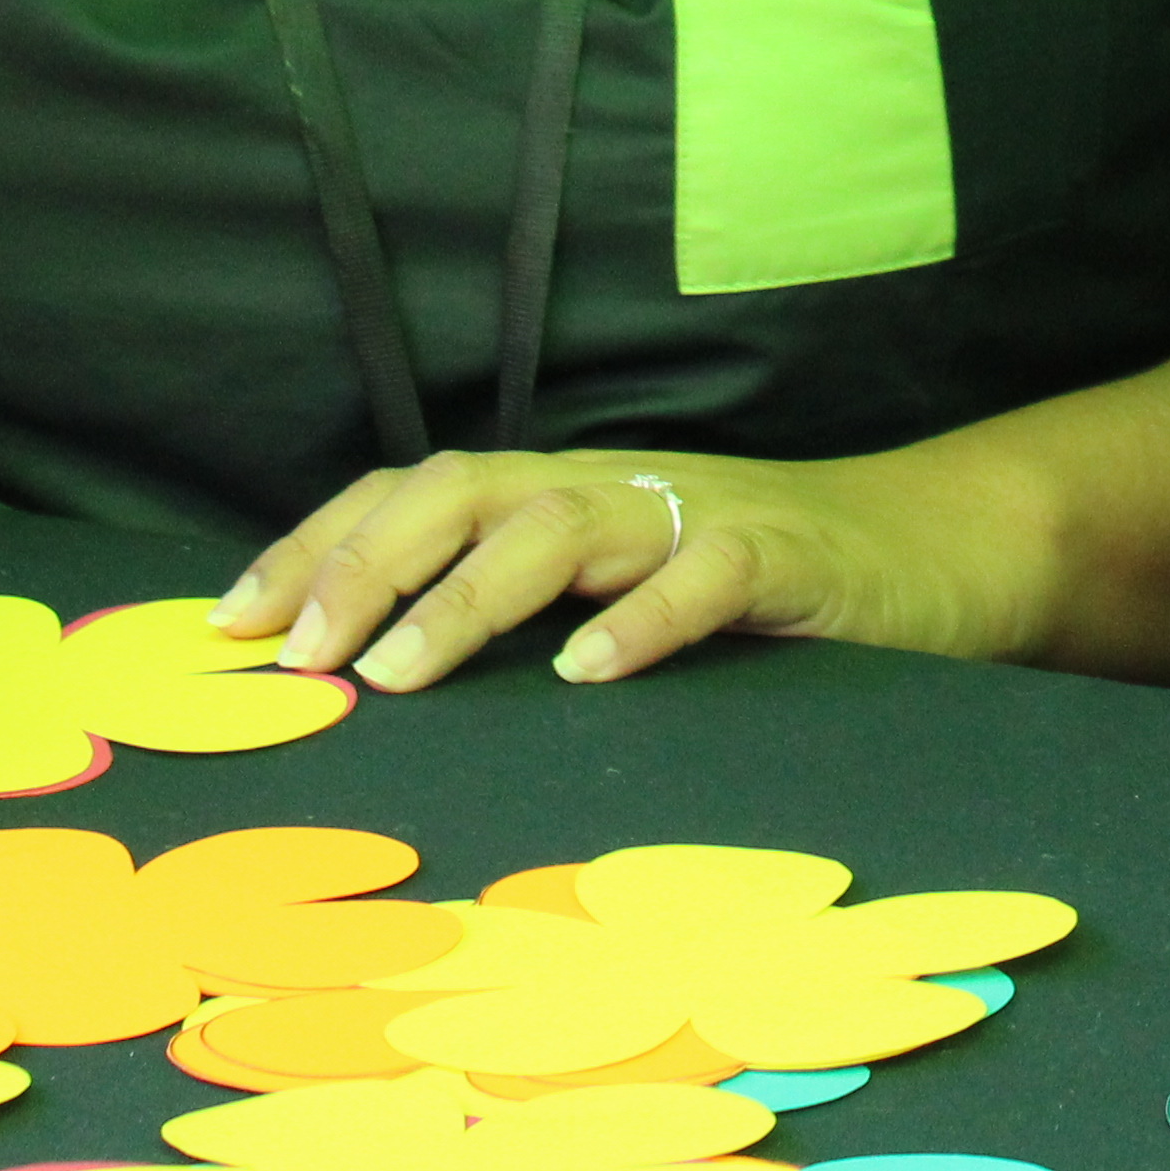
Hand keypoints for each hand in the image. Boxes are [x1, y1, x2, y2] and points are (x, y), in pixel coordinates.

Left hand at [210, 447, 1031, 693]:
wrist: (938, 546)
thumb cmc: (758, 588)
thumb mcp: (623, 591)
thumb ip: (524, 612)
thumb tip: (371, 682)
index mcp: (560, 495)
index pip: (411, 493)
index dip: (317, 547)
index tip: (231, 625)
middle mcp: (610, 488)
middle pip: (461, 490)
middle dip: (364, 567)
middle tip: (297, 659)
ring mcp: (694, 515)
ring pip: (558, 526)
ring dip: (467, 597)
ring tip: (401, 673)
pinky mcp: (781, 558)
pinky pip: (700, 573)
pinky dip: (638, 620)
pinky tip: (585, 673)